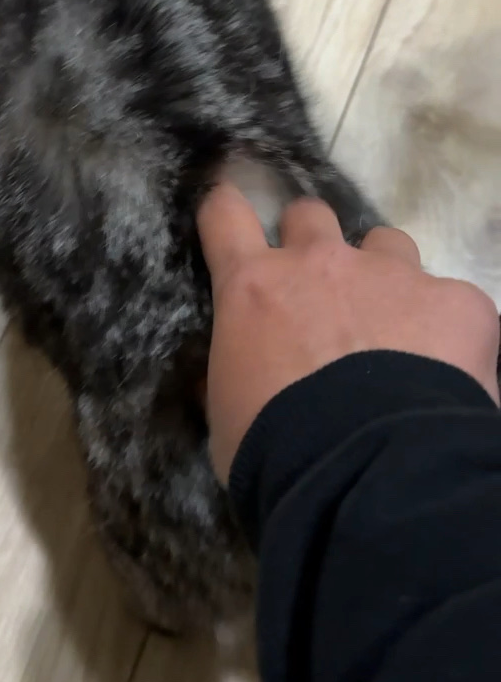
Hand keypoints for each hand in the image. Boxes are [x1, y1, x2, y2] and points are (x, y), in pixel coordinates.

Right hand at [198, 185, 499, 483]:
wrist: (367, 473)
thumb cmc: (275, 449)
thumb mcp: (227, 413)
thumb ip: (232, 373)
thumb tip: (237, 373)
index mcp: (254, 288)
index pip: (225, 216)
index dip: (225, 208)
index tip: (229, 208)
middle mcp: (321, 264)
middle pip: (310, 215)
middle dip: (311, 243)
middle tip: (319, 290)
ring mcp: (393, 275)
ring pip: (387, 243)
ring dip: (383, 276)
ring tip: (394, 329)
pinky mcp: (456, 302)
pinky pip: (452, 300)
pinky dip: (447, 329)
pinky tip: (445, 372)